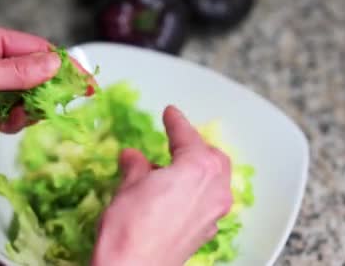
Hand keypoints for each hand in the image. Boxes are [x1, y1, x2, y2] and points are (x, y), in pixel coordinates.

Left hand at [0, 21, 88, 169]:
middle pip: (33, 74)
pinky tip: (2, 126)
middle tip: (53, 109)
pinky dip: (12, 122)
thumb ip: (15, 73)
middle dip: (45, 92)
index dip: (62, 66)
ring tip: (15, 119)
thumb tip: (54, 65)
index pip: (36, 49)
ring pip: (23, 97)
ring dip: (27, 110)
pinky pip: (8, 115)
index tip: (85, 83)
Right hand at [91, 106, 232, 265]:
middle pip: (214, 157)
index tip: (170, 112)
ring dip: (198, 169)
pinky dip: (196, 191)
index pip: (188, 136)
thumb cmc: (129, 227)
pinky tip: (174, 194)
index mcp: (198, 169)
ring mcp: (213, 214)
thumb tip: (133, 157)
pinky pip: (208, 202)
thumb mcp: (128, 187)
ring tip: (171, 168)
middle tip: (175, 140)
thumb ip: (136, 167)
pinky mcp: (205, 233)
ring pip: (216, 180)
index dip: (176, 122)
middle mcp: (214, 190)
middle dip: (195, 146)